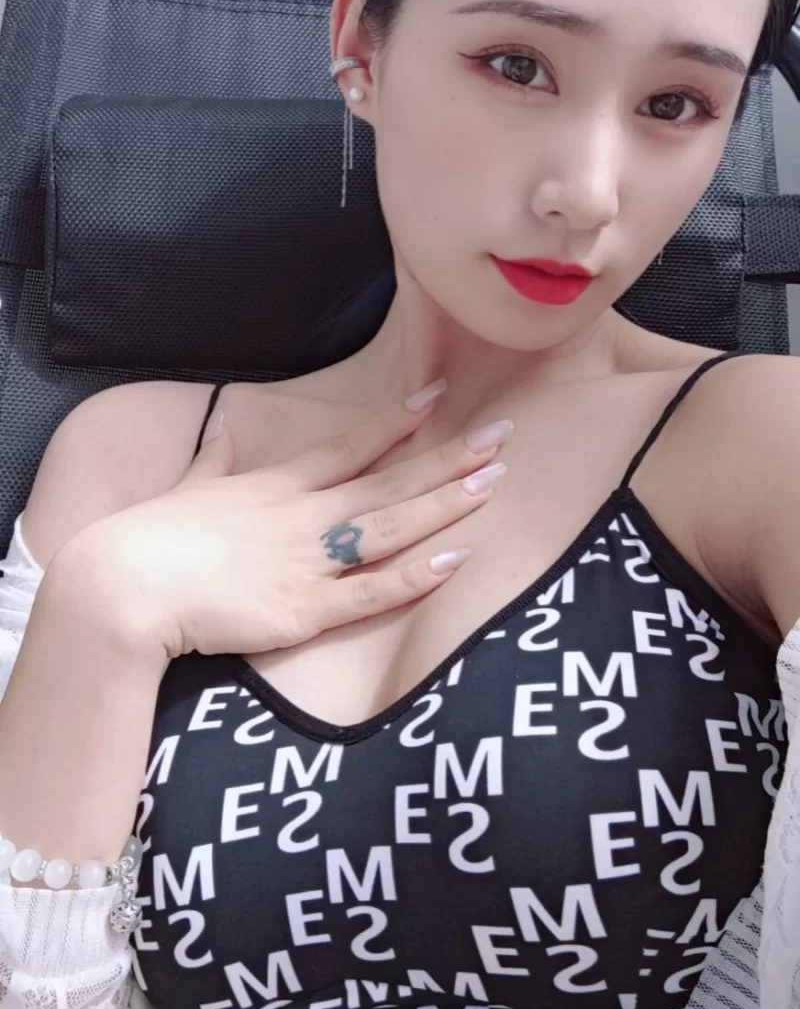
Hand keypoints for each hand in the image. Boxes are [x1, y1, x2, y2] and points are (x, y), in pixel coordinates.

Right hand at [66, 386, 510, 663]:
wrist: (126, 583)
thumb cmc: (149, 537)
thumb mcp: (188, 486)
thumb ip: (215, 460)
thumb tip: (223, 427)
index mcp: (277, 486)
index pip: (349, 446)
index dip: (395, 423)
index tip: (437, 397)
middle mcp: (304, 516)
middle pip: (390, 481)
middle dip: (449, 458)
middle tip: (502, 435)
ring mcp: (309, 561)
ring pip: (393, 528)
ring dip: (446, 505)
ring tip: (494, 482)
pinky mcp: (306, 610)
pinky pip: (373, 594)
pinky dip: (415, 578)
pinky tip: (455, 559)